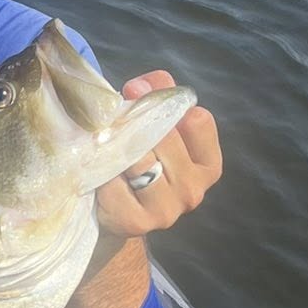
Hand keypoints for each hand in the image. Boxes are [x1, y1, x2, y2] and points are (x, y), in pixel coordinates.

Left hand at [96, 70, 221, 237]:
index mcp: (208, 166)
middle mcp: (194, 191)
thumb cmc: (138, 161)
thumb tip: (143, 85)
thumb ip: (160, 97)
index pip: (197, 121)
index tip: (138, 91)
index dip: (166, 99)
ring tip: (104, 139)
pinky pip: (115, 180)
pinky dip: (103, 170)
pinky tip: (99, 170)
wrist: (114, 216)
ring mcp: (167, 210)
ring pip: (140, 157)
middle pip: (165, 137)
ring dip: (117, 143)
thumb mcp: (157, 128)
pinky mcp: (136, 222)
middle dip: (135, 118)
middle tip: (112, 111)